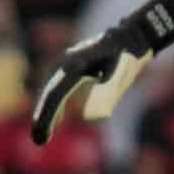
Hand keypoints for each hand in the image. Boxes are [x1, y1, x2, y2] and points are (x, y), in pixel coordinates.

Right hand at [31, 0, 173, 144]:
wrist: (134, 34)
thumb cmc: (129, 53)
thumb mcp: (122, 72)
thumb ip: (107, 92)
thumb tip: (92, 117)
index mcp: (74, 66)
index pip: (55, 96)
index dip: (46, 118)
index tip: (42, 138)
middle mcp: (68, 63)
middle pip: (50, 94)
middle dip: (44, 117)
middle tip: (39, 140)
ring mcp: (71, 63)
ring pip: (54, 90)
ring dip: (49, 112)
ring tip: (45, 134)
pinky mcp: (78, 66)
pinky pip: (63, 88)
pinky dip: (59, 104)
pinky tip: (62, 117)